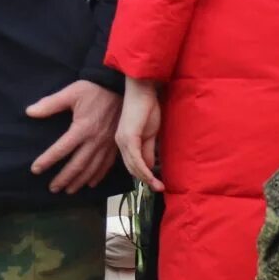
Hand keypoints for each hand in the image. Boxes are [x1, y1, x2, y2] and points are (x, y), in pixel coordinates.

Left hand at [27, 79, 120, 193]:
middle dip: (64, 178)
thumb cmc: (93, 90)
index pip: (61, 149)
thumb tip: (29, 112)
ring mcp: (107, 144)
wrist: (118, 87)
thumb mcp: (71, 93)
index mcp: (82, 128)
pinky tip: (90, 184)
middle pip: (77, 165)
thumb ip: (50, 104)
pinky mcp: (115, 145)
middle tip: (52, 188)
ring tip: (68, 190)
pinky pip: (107, 165)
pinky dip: (98, 176)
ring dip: (79, 181)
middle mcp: (95, 140)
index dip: (47, 160)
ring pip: (92, 169)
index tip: (36, 169)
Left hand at [115, 76, 165, 192]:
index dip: (144, 176)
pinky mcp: (129, 137)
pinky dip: (144, 170)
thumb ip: (148, 150)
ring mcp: (123, 140)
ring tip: (158, 187)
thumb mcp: (150, 133)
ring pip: (133, 166)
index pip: (132, 164)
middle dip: (145, 180)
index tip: (155, 185)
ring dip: (146, 178)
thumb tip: (150, 166)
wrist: (143, 90)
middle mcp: (120, 143)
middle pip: (131, 168)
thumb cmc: (147, 107)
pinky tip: (152, 178)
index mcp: (124, 142)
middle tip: (158, 189)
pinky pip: (136, 159)